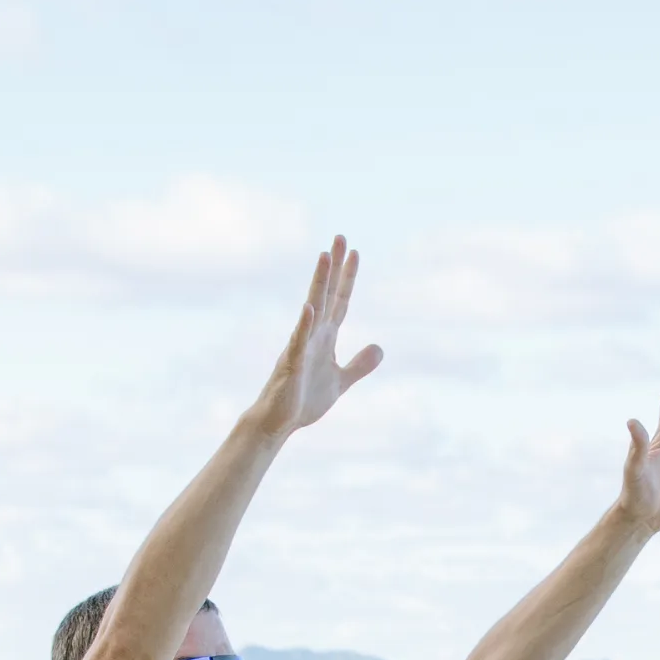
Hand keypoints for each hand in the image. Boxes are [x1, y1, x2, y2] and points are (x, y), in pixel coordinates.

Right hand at [245, 238, 382, 442]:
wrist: (279, 422)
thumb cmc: (304, 400)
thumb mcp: (341, 382)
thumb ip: (359, 364)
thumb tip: (380, 347)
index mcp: (325, 338)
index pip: (340, 301)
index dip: (348, 278)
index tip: (355, 252)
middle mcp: (313, 335)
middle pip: (327, 294)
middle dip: (334, 267)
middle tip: (340, 237)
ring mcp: (301, 346)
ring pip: (312, 308)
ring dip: (319, 283)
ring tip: (325, 257)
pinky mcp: (292, 364)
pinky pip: (299, 341)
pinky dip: (304, 324)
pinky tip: (309, 307)